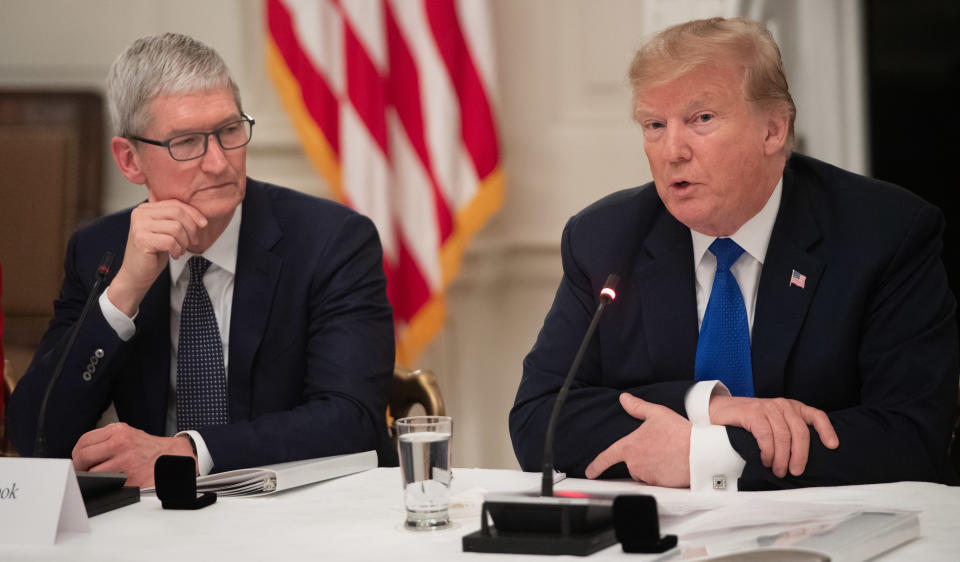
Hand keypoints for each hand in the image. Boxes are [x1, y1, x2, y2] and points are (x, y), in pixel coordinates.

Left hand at [71, 422, 196, 487]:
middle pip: (84, 456)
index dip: (77, 454)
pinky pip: (107, 484)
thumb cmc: (148, 448)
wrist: (173, 456)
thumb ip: (106, 440)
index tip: (78, 460)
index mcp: (119, 431)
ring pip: (93, 473)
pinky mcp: (130, 478)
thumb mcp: (128, 434)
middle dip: (79, 467)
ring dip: (92, 477)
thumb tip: (82, 454)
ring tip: (99, 477)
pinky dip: (106, 485)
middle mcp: (121, 443)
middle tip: (82, 471)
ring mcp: (126, 461)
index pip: (84, 441)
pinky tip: (112, 482)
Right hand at [107, 200, 207, 315]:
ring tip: (180, 250)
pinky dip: (177, 250)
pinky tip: (173, 254)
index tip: (203, 224)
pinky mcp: (142, 239)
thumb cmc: (153, 253)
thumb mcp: (167, 232)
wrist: (137, 274)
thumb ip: (177, 220)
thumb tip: (200, 218)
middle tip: (192, 242)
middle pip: (177, 213)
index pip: (175, 204)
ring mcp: (139, 226)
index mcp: (146, 209)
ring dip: (184, 242)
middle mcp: (140, 214)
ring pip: (176, 227)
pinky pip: (170, 241)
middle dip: (191, 229)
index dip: (193, 213)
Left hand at [585, 393, 690, 486]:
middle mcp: (635, 463)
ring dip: (651, 466)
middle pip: (631, 464)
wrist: (699, 451)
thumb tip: (624, 399)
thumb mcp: (657, 413)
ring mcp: (646, 476)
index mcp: (630, 446)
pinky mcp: (658, 485)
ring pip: (643, 473)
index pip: (606, 457)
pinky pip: (655, 481)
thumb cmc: (679, 432)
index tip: (590, 472)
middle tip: (659, 447)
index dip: (596, 465)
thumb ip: (637, 407)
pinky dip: (661, 474)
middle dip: (641, 457)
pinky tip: (671, 465)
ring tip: (667, 455)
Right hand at [708, 396, 838, 477]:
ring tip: (778, 470)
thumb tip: (802, 459)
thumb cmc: (748, 422)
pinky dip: (768, 451)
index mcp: (792, 408)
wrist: (719, 410)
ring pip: (784, 436)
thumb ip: (788, 433)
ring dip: (782, 458)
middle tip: (794, 471)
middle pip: (800, 432)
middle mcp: (782, 405)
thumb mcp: (773, 423)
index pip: (816, 415)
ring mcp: (767, 407)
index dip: (826, 430)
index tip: (832, 446)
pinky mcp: (752, 413)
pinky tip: (765, 460)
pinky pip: (766, 435)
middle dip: (800, 455)